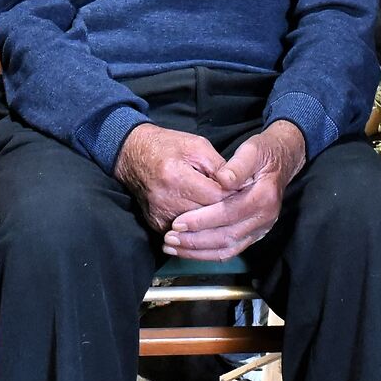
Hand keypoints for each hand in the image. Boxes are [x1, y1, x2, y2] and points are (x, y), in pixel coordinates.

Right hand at [113, 123, 235, 233]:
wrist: (133, 156)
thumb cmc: (168, 146)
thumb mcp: (197, 146)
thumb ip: (219, 166)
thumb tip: (240, 185)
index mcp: (177, 177)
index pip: (216, 197)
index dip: (235, 195)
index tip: (246, 192)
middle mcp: (166, 200)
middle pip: (209, 216)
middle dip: (227, 211)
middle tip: (242, 205)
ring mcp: (159, 216)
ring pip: (199, 229)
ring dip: (214, 222)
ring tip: (228, 213)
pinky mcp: (156, 225)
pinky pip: (185, 233)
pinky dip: (198, 228)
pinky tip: (208, 220)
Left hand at [163, 122, 306, 260]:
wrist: (281, 161)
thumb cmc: (262, 154)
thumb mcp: (251, 151)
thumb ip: (236, 166)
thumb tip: (222, 179)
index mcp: (263, 197)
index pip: (229, 213)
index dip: (202, 219)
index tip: (178, 222)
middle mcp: (264, 218)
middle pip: (226, 236)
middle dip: (195, 240)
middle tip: (169, 239)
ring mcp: (261, 229)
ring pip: (227, 249)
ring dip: (198, 252)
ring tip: (173, 247)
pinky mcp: (254, 235)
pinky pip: (230, 251)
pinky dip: (208, 254)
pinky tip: (188, 252)